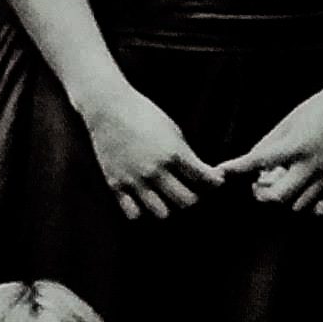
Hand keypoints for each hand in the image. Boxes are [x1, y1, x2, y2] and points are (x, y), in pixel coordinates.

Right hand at [78, 83, 223, 219]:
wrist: (108, 108)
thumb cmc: (144, 115)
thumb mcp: (173, 131)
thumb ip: (186, 156)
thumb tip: (202, 176)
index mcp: (174, 153)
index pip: (206, 180)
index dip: (214, 183)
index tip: (211, 180)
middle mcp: (156, 170)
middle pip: (188, 202)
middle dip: (193, 197)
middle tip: (189, 190)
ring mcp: (135, 179)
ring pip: (163, 213)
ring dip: (168, 207)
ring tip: (165, 198)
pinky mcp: (116, 184)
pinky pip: (134, 213)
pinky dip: (141, 210)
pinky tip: (142, 200)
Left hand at [231, 77, 322, 214]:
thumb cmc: (318, 108)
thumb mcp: (288, 122)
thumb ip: (268, 144)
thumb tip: (252, 163)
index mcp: (296, 146)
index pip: (258, 162)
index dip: (236, 168)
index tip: (221, 171)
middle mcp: (311, 166)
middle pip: (277, 197)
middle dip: (261, 194)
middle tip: (258, 183)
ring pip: (297, 207)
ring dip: (284, 200)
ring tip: (282, 184)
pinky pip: (321, 207)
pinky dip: (307, 205)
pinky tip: (302, 192)